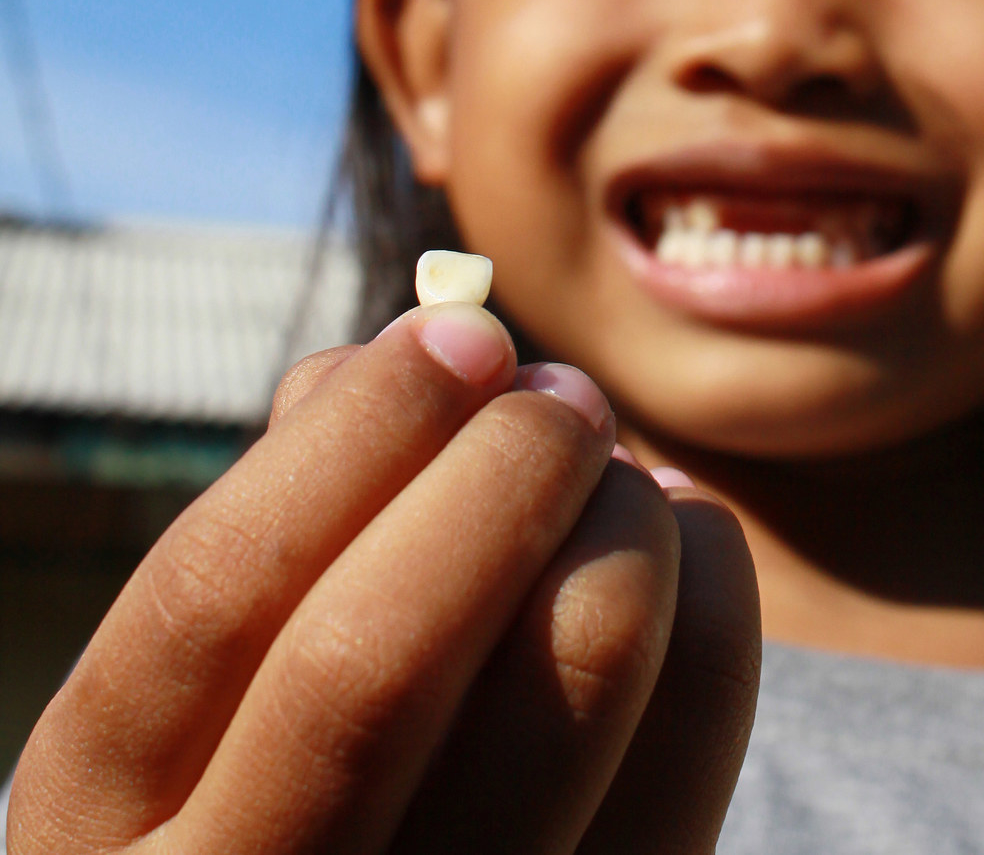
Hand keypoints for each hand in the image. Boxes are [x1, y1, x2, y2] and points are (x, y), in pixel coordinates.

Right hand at [7, 297, 759, 851]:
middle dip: (503, 472)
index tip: (465, 332)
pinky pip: (687, 756)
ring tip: (623, 472)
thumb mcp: (225, 670)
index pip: (219, 592)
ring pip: (556, 703)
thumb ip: (298, 505)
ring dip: (621, 526)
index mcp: (115, 821)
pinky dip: (712, 603)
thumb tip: (432, 344)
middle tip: (566, 396)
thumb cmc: (295, 753)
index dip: (360, 427)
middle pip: (376, 660)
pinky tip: (687, 543)